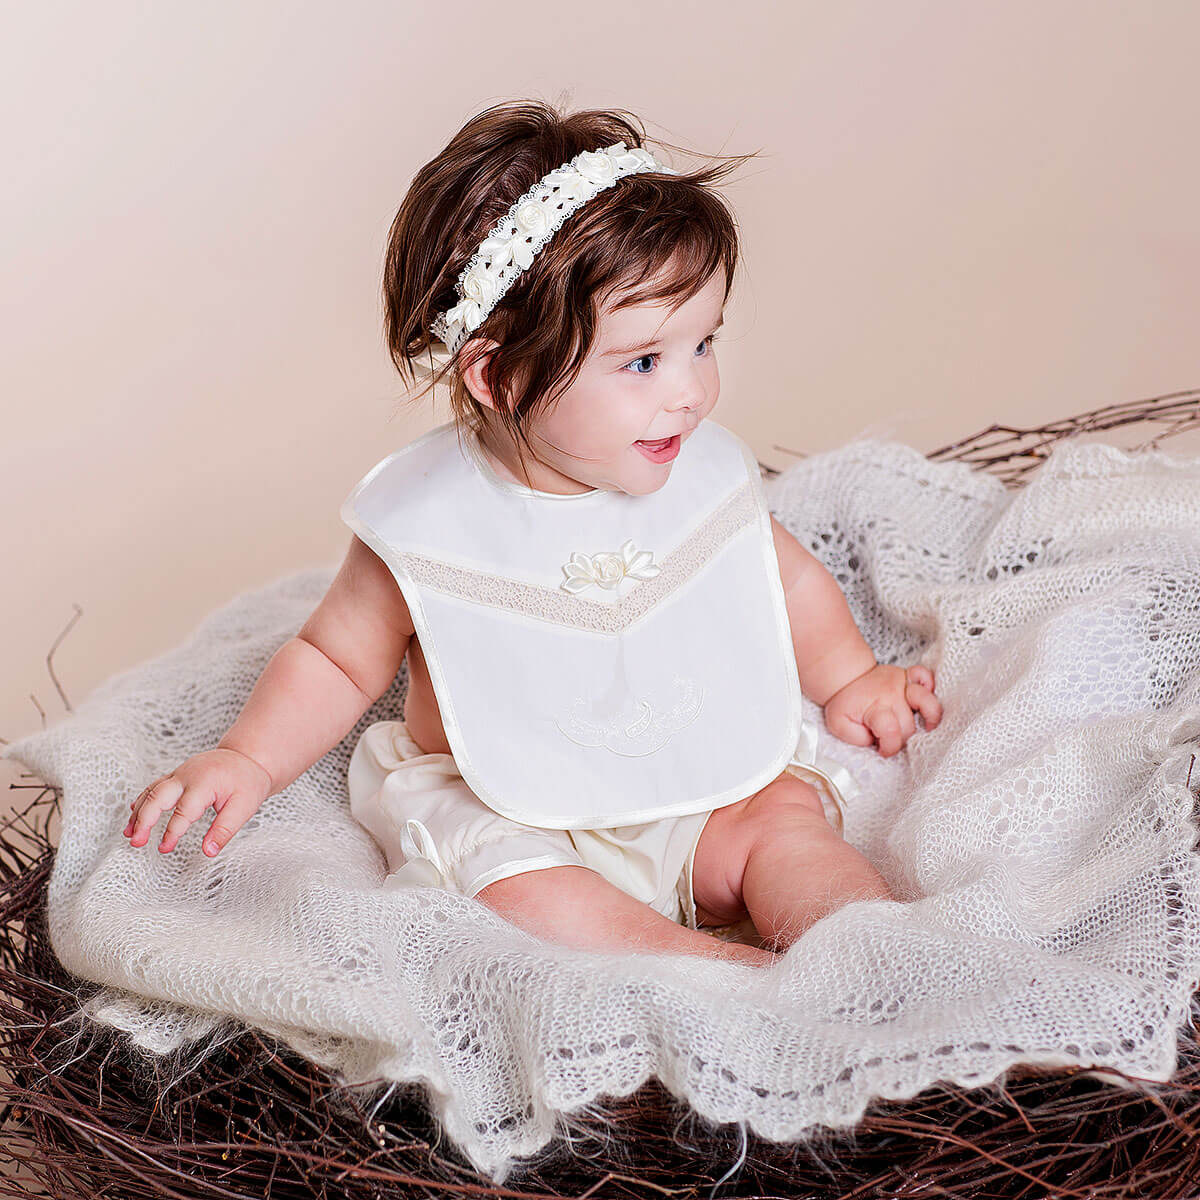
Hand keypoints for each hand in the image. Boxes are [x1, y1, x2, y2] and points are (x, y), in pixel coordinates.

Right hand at [124, 747, 272, 855]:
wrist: (248, 756)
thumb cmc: (247, 780)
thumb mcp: (244, 807)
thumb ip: (225, 830)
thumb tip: (209, 852)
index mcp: (204, 783)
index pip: (183, 811)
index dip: (172, 832)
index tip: (164, 848)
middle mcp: (188, 775)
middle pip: (157, 796)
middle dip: (144, 820)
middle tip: (136, 842)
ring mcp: (181, 772)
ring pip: (152, 790)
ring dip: (139, 811)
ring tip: (129, 833)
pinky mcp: (178, 774)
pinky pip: (155, 786)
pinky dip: (143, 799)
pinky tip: (135, 812)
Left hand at [823, 663, 942, 756]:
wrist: (845, 677)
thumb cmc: (845, 703)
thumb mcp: (839, 725)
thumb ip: (856, 738)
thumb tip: (875, 741)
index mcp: (875, 708)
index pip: (891, 732)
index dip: (890, 747)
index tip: (883, 751)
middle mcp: (891, 695)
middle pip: (909, 725)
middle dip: (902, 739)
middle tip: (891, 739)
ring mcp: (901, 683)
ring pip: (927, 701)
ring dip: (931, 716)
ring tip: (928, 727)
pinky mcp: (906, 675)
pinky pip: (925, 675)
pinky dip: (930, 685)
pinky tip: (925, 701)